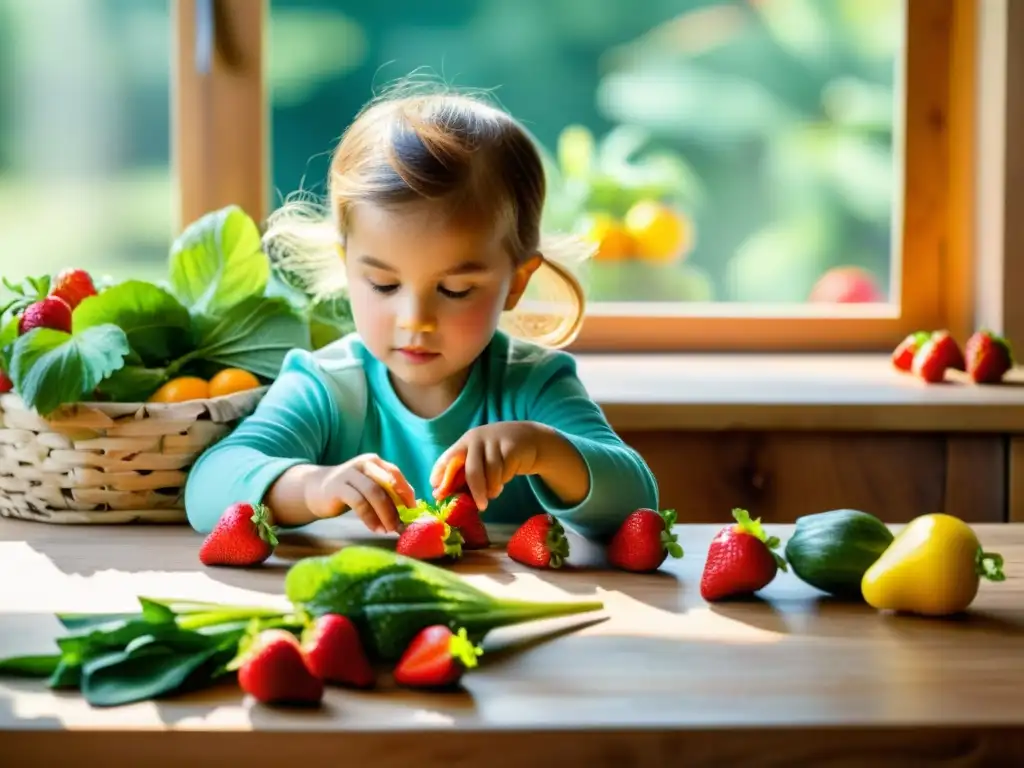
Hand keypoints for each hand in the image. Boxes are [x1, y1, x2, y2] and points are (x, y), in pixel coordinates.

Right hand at [304, 454, 415, 533]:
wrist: (316, 490)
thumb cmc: (349, 490)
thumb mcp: (369, 486)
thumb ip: (387, 492)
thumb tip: (411, 508)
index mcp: (374, 462)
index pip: (395, 473)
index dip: (406, 491)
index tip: (412, 510)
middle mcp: (364, 464)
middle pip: (387, 484)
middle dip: (397, 507)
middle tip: (401, 525)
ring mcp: (350, 474)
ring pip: (374, 493)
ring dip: (385, 514)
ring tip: (388, 529)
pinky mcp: (338, 488)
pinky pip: (359, 503)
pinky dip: (370, 518)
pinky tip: (374, 528)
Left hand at [429, 422, 546, 511]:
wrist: (529, 438)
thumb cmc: (499, 454)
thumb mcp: (480, 459)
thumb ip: (464, 474)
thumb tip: (444, 495)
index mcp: (465, 442)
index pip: (448, 459)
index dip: (441, 476)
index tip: (438, 494)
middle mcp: (477, 439)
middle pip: (472, 470)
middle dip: (475, 491)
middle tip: (481, 506)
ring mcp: (494, 441)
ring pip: (490, 473)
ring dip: (492, 488)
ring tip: (494, 493)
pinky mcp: (511, 447)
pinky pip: (505, 471)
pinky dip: (504, 480)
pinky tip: (505, 480)